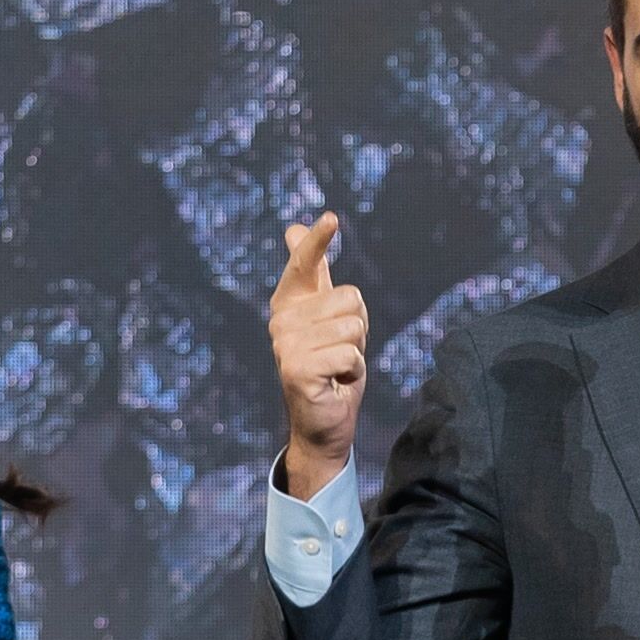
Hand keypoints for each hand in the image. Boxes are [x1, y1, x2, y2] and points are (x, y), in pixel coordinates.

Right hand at [267, 212, 366, 500]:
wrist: (322, 421)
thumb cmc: (329, 366)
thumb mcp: (326, 316)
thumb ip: (313, 274)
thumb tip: (292, 227)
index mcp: (289, 302)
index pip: (304, 262)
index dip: (318, 241)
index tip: (331, 218)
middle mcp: (281, 319)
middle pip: (351, 298)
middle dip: (358, 328)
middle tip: (338, 352)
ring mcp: (285, 344)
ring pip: (353, 326)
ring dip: (355, 349)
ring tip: (336, 366)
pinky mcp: (296, 368)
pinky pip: (350, 353)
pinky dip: (353, 370)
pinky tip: (335, 382)